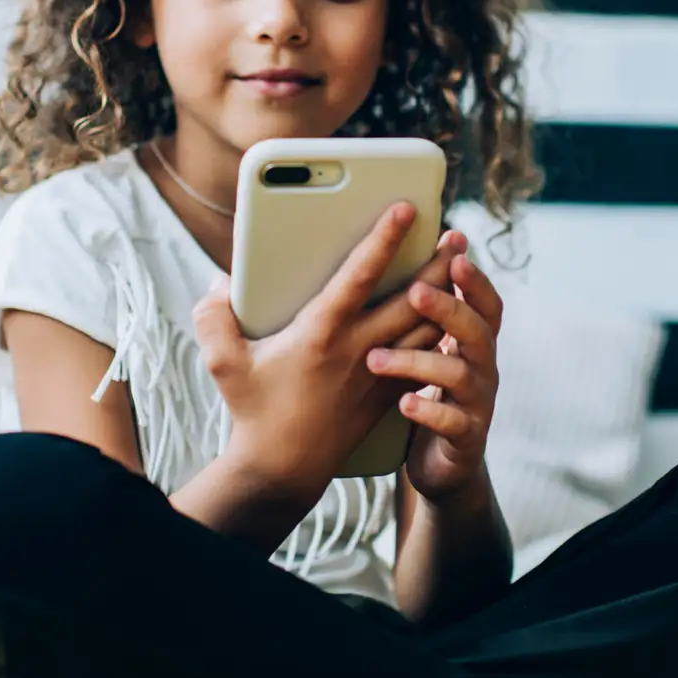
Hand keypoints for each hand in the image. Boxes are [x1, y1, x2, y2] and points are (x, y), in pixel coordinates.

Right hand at [192, 204, 459, 501]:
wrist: (283, 468)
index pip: (360, 275)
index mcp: (321, 332)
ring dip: (448, 297)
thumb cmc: (254, 411)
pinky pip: (426, 359)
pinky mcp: (387, 393)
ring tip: (462, 268)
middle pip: (413, 299)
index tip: (406, 208)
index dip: (384, 238)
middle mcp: (357, 348)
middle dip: (439, 265)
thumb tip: (220, 281)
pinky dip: (443, 335)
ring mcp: (378, 372)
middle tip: (457, 236)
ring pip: (427, 328)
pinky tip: (455, 319)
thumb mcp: (223, 363)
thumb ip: (214, 317)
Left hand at [365, 243, 503, 505]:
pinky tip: (403, 403)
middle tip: (415, 290)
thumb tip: (399, 260)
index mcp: (474, 343)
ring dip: (418, 361)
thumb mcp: (431, 352)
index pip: (485, 304)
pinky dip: (428, 411)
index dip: (475, 279)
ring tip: (375, 359)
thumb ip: (426, 317)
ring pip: (458, 374)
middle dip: (449, 307)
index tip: (454, 249)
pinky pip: (452, 422)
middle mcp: (483, 368)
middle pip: (478, 330)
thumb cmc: (429, 395)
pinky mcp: (465, 438)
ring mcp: (477, 404)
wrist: (444, 466)